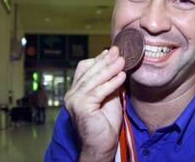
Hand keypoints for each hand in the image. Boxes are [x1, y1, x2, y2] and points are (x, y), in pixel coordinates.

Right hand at [64, 46, 125, 161]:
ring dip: (110, 69)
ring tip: (122, 60)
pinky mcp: (81, 107)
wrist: (102, 145)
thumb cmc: (106, 123)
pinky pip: (99, 91)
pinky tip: (122, 77)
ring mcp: (74, 101)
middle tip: (117, 51)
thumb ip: (109, 83)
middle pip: (89, 72)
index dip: (97, 60)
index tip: (109, 51)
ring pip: (94, 80)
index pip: (84, 69)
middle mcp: (72, 95)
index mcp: (76, 91)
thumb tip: (117, 66)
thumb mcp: (108, 97)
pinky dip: (112, 83)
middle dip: (105, 60)